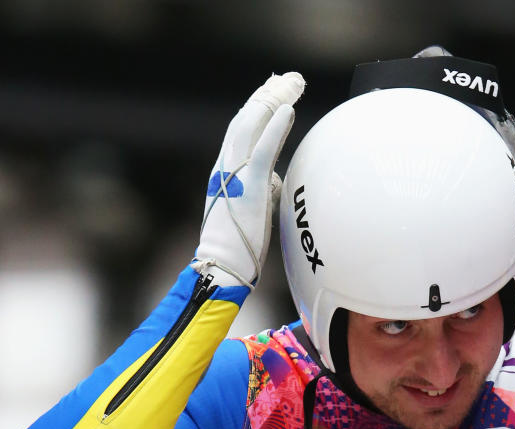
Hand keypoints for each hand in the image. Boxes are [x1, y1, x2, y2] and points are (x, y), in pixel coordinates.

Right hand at [193, 72, 305, 288]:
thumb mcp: (253, 207)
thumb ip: (262, 187)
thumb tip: (275, 179)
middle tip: (289, 77)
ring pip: (252, 125)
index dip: (260, 106)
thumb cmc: (239, 244)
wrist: (222, 265)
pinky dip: (275, 128)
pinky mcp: (249, 186)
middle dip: (269, 94)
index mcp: (226, 170)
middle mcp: (227, 165)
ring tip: (292, 84)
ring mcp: (235, 174)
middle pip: (247, 118)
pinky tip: (289, 110)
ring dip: (273, 101)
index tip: (277, 89)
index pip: (243, 128)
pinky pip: (263, 150)